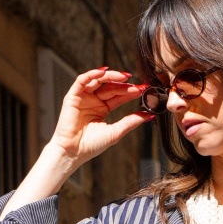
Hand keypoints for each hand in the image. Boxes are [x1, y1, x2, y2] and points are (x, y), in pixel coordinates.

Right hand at [1, 68, 153, 214]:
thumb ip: (131, 121)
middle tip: (138, 85)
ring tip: (125, 77)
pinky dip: (92, 74)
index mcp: (102, 109)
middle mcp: (93, 101)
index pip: (118, 96)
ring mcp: (83, 98)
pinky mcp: (73, 96)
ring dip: (111, 77)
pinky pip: (82, 80)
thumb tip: (149, 115)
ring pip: (98, 81)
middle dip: (124, 85)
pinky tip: (104, 71)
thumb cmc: (91, 145)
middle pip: (111, 87)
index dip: (131, 92)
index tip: (144, 90)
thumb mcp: (115, 132)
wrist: (73, 152)